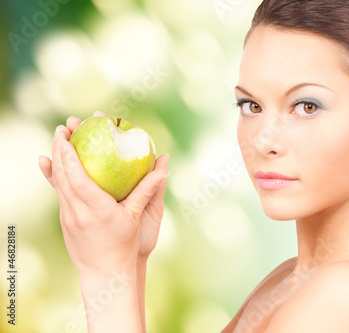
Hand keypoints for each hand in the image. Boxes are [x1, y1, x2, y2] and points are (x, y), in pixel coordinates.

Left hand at [39, 112, 169, 275]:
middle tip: (63, 127)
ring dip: (56, 158)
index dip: (70, 155)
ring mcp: (68, 216)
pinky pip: (58, 191)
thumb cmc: (126, 244)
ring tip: (58, 138)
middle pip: (63, 175)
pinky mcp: (65, 219)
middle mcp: (78, 212)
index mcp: (97, 210)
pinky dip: (53, 174)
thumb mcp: (138, 216)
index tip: (68, 135)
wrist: (106, 272)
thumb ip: (148, 189)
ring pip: (57, 182)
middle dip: (61, 149)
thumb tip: (164, 166)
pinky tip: (47, 162)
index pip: (78, 178)